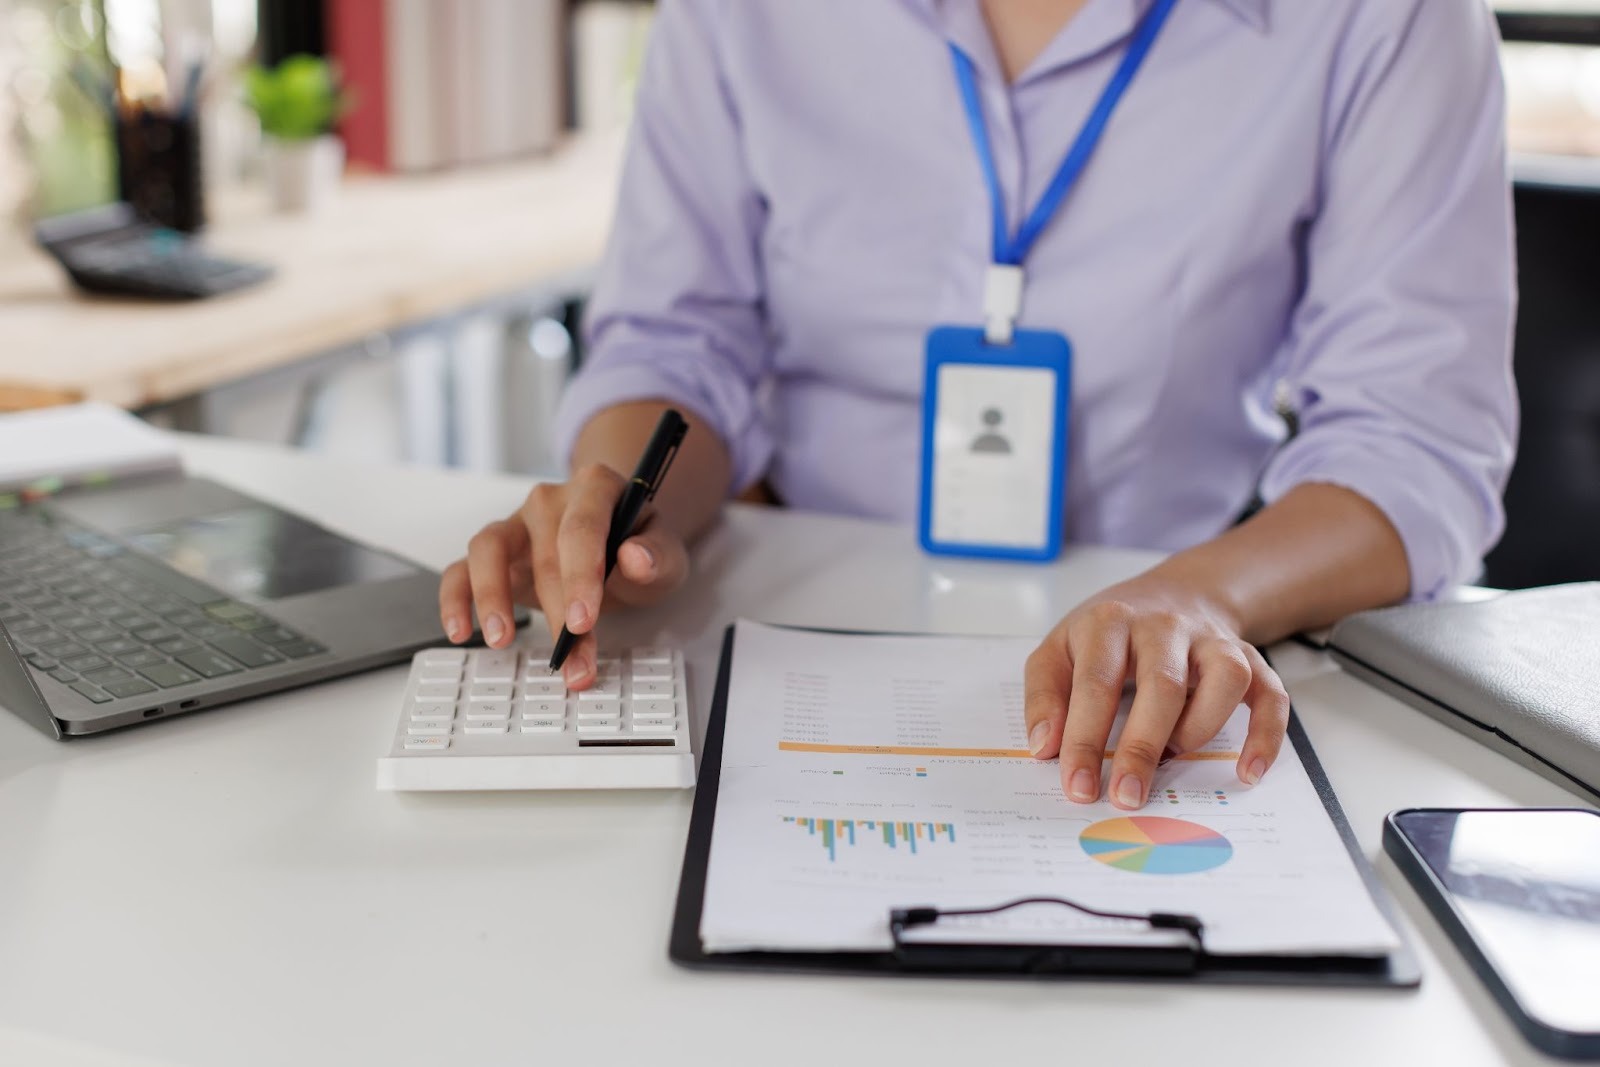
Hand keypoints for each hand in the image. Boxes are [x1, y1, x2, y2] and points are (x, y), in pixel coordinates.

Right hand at [436, 463, 690, 686]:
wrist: (619, 544)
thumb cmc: (639, 548)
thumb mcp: (665, 556)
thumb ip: (658, 557)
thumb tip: (635, 558)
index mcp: (596, 488)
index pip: (583, 527)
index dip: (581, 575)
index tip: (583, 620)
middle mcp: (550, 500)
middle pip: (545, 553)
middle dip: (556, 614)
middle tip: (570, 660)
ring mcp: (516, 523)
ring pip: (488, 548)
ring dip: (493, 596)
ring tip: (501, 640)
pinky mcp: (494, 553)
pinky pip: (461, 568)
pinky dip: (456, 599)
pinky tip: (461, 631)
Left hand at [1022, 576, 1289, 808]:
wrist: (1173, 593)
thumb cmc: (1108, 635)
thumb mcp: (1059, 649)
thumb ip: (1045, 694)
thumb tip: (1043, 746)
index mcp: (1110, 623)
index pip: (1096, 683)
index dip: (1084, 738)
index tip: (1078, 785)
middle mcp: (1164, 626)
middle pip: (1161, 685)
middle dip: (1141, 748)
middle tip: (1125, 797)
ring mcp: (1210, 641)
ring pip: (1225, 679)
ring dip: (1200, 728)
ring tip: (1173, 759)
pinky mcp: (1248, 658)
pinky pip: (1271, 694)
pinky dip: (1266, 735)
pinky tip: (1248, 771)